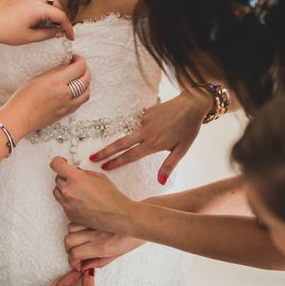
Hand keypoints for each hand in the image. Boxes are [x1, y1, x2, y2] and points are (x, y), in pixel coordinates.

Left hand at [0, 0, 74, 44]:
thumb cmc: (5, 32)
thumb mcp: (29, 37)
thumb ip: (47, 34)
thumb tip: (59, 32)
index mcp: (38, 8)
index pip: (61, 16)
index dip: (68, 27)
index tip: (70, 36)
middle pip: (56, 5)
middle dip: (61, 17)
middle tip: (62, 30)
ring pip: (45, 2)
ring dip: (51, 12)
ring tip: (49, 26)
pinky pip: (34, 0)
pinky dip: (39, 9)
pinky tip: (35, 20)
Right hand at [0, 55, 90, 137]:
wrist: (19, 118)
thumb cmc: (23, 97)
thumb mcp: (38, 78)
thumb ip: (56, 71)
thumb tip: (68, 63)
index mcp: (57, 82)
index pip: (79, 67)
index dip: (80, 59)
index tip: (74, 57)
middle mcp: (65, 94)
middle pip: (86, 79)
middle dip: (85, 70)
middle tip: (78, 66)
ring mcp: (67, 105)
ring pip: (87, 93)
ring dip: (86, 84)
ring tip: (78, 79)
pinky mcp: (65, 113)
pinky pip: (80, 103)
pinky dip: (81, 95)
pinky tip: (74, 91)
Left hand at [50, 157, 134, 234]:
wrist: (116, 215)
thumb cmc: (111, 197)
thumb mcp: (98, 176)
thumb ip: (83, 172)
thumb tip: (75, 171)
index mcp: (76, 178)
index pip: (56, 165)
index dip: (58, 161)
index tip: (62, 162)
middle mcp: (68, 191)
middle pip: (57, 179)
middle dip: (65, 177)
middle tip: (75, 179)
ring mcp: (67, 204)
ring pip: (57, 191)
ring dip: (64, 188)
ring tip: (78, 190)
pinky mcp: (69, 214)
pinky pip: (63, 203)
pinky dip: (68, 200)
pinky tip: (81, 201)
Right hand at [65, 223, 145, 270]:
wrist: (142, 221)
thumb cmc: (132, 239)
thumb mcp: (117, 255)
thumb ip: (99, 262)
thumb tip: (84, 266)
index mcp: (103, 247)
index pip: (75, 254)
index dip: (72, 261)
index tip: (77, 263)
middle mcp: (97, 235)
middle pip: (68, 241)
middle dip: (69, 249)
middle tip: (77, 252)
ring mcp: (95, 223)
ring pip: (70, 229)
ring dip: (72, 236)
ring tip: (80, 239)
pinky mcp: (95, 215)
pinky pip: (78, 218)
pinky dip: (76, 225)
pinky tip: (84, 229)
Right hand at [89, 93, 211, 183]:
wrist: (192, 104)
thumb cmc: (189, 129)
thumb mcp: (182, 150)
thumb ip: (169, 165)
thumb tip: (161, 182)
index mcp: (153, 143)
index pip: (130, 155)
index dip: (116, 162)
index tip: (104, 167)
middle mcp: (146, 132)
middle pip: (120, 143)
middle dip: (105, 151)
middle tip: (92, 158)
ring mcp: (144, 120)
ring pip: (133, 133)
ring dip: (137, 138)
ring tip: (160, 133)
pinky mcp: (146, 112)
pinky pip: (142, 123)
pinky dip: (148, 128)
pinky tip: (162, 125)